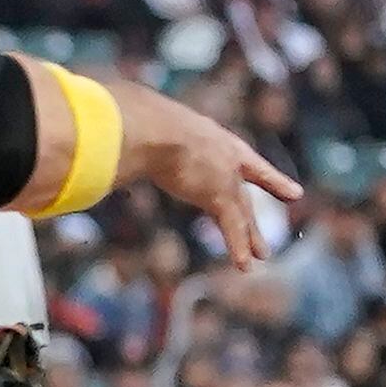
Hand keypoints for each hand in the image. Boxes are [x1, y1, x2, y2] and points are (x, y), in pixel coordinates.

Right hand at [125, 94, 299, 269]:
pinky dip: (237, 246)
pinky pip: (232, 227)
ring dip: (250, 235)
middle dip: (262, 194)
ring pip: (241, 211)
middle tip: (289, 198)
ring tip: (262, 255)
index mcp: (207, 135)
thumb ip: (128, 136)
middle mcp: (222, 154)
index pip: (234, 152)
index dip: (254, 165)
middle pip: (242, 185)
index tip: (277, 177)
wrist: (152, 127)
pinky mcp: (219, 196)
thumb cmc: (135, 120)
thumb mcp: (139, 126)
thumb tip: (96, 135)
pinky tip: (246, 266)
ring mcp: (224, 176)